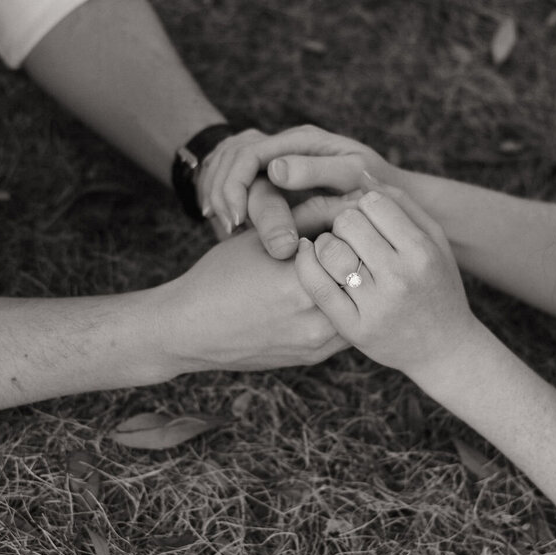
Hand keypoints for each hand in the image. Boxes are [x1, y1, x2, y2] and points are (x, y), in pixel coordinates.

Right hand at [162, 230, 347, 371]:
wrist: (191, 329)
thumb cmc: (220, 276)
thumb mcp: (260, 239)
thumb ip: (306, 219)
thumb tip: (347, 198)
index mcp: (301, 281)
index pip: (354, 246)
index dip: (354, 229)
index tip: (351, 219)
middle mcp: (314, 317)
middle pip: (363, 277)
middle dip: (362, 256)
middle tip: (357, 240)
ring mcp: (317, 342)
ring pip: (360, 305)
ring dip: (356, 285)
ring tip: (343, 265)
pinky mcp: (314, 356)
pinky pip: (347, 329)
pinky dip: (346, 307)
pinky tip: (333, 291)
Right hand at [198, 126, 395, 258]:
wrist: (398, 194)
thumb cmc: (381, 183)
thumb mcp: (350, 173)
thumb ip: (314, 169)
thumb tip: (274, 169)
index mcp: (300, 140)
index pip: (247, 155)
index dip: (235, 185)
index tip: (236, 218)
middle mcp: (287, 147)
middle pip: (237, 167)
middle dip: (226, 196)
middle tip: (228, 230)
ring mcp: (284, 164)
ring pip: (237, 179)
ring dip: (224, 202)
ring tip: (226, 231)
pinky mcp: (283, 184)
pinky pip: (249, 193)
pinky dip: (237, 208)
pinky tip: (233, 231)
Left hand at [293, 181, 475, 375]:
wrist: (445, 350)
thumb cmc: (439, 286)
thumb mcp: (435, 242)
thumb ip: (403, 205)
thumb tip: (362, 174)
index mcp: (421, 252)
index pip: (373, 204)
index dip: (364, 206)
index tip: (365, 219)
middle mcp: (400, 277)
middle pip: (348, 222)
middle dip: (343, 223)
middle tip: (347, 235)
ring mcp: (375, 305)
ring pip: (328, 250)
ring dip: (324, 244)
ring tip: (335, 251)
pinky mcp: (354, 328)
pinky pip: (316, 285)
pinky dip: (306, 265)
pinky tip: (310, 259)